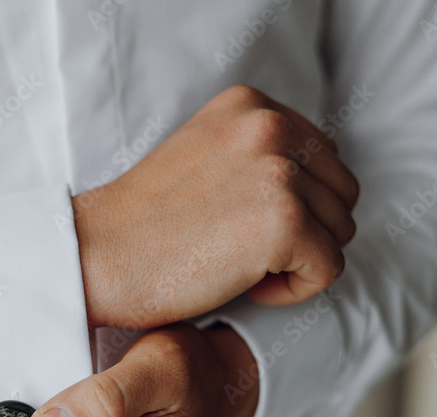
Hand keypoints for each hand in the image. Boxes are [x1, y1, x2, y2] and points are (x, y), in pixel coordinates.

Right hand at [74, 85, 359, 328]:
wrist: (96, 257)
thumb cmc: (143, 225)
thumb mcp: (205, 157)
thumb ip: (259, 154)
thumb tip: (321, 186)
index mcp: (250, 104)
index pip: (323, 157)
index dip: (293, 204)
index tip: (238, 224)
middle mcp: (270, 125)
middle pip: (341, 193)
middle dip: (303, 232)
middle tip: (240, 249)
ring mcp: (279, 172)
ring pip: (339, 232)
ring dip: (296, 260)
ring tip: (237, 264)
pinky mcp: (284, 221)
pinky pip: (329, 270)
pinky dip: (291, 291)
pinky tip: (242, 284)